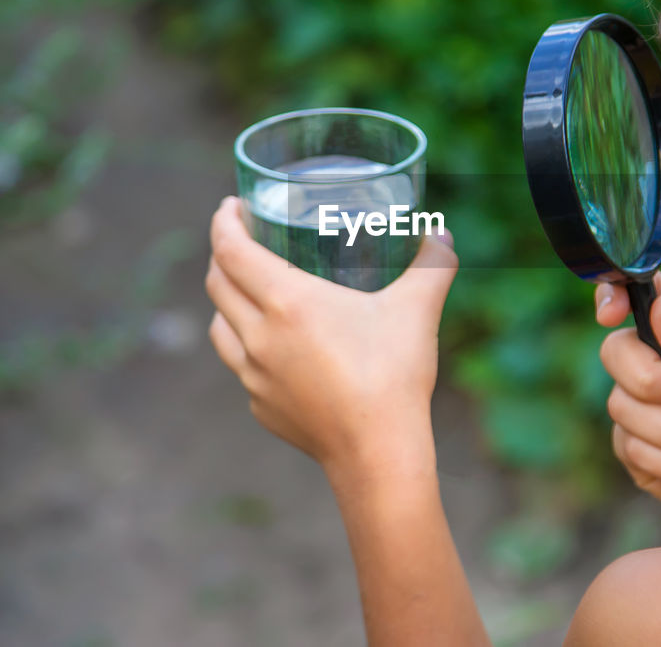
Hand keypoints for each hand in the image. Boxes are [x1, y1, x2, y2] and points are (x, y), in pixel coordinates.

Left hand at [204, 197, 458, 478]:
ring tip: (249, 291)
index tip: (233, 206)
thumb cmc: (394, 376)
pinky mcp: (261, 406)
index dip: (224, 221)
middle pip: (217, 283)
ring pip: (220, 326)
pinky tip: (273, 348)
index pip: (231, 249)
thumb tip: (442, 235)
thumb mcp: (418, 309)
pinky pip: (241, 366)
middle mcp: (259, 336)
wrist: (378, 453)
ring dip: (227, 301)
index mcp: (287, 302)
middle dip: (223, 254)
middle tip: (244, 240)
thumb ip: (433, 265)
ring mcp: (254, 375)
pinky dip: (246, 346)